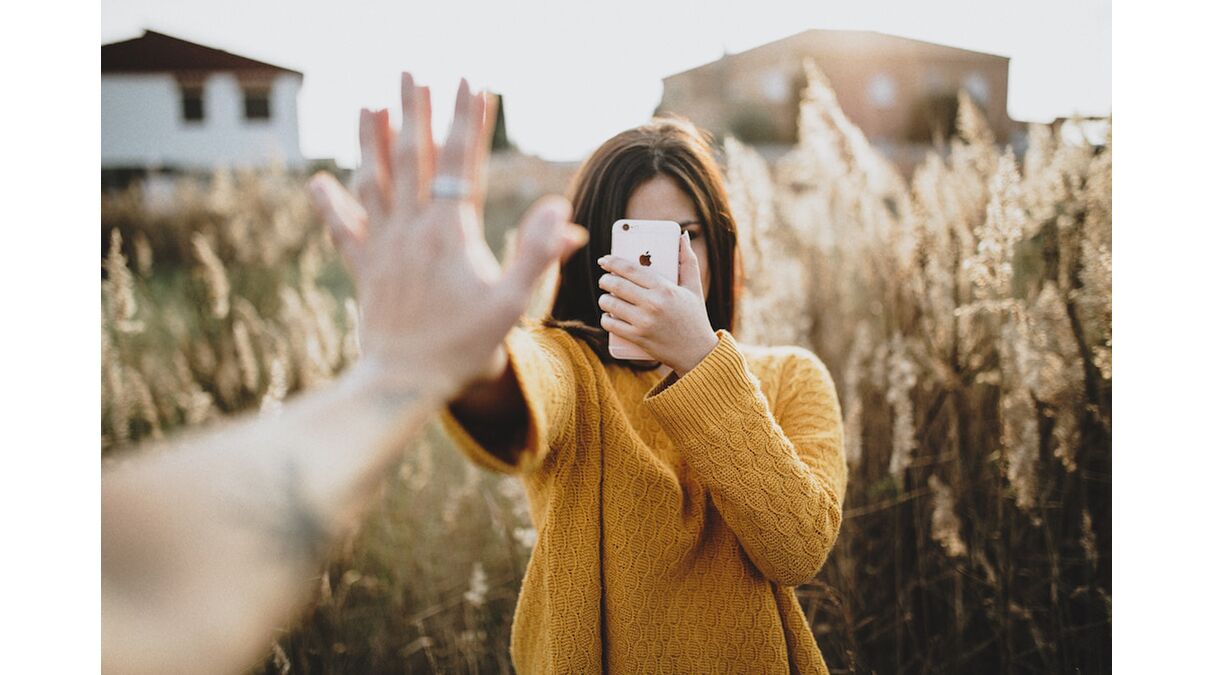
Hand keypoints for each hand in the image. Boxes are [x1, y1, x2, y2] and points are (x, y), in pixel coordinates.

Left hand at [309, 73, 587, 400]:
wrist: (405, 383)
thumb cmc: (465, 347)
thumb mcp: (513, 303)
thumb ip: (539, 254)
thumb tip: (562, 210)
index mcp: (450, 232)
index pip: (462, 162)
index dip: (469, 120)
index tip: (472, 82)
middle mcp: (411, 229)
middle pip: (412, 157)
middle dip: (415, 111)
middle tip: (413, 73)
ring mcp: (383, 246)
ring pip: (374, 181)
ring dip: (372, 140)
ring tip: (371, 105)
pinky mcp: (363, 268)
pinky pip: (343, 228)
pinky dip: (330, 203)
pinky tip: (318, 181)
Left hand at [596, 232, 718, 375]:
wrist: (697, 352)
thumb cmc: (695, 317)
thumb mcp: (694, 287)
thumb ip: (688, 260)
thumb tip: (682, 236)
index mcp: (665, 288)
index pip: (630, 269)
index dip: (613, 262)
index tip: (604, 260)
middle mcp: (653, 304)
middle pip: (616, 285)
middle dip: (605, 280)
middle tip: (605, 280)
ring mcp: (643, 322)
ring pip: (609, 304)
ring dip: (604, 299)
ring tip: (607, 298)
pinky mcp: (637, 338)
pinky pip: (610, 324)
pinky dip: (606, 318)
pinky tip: (609, 315)